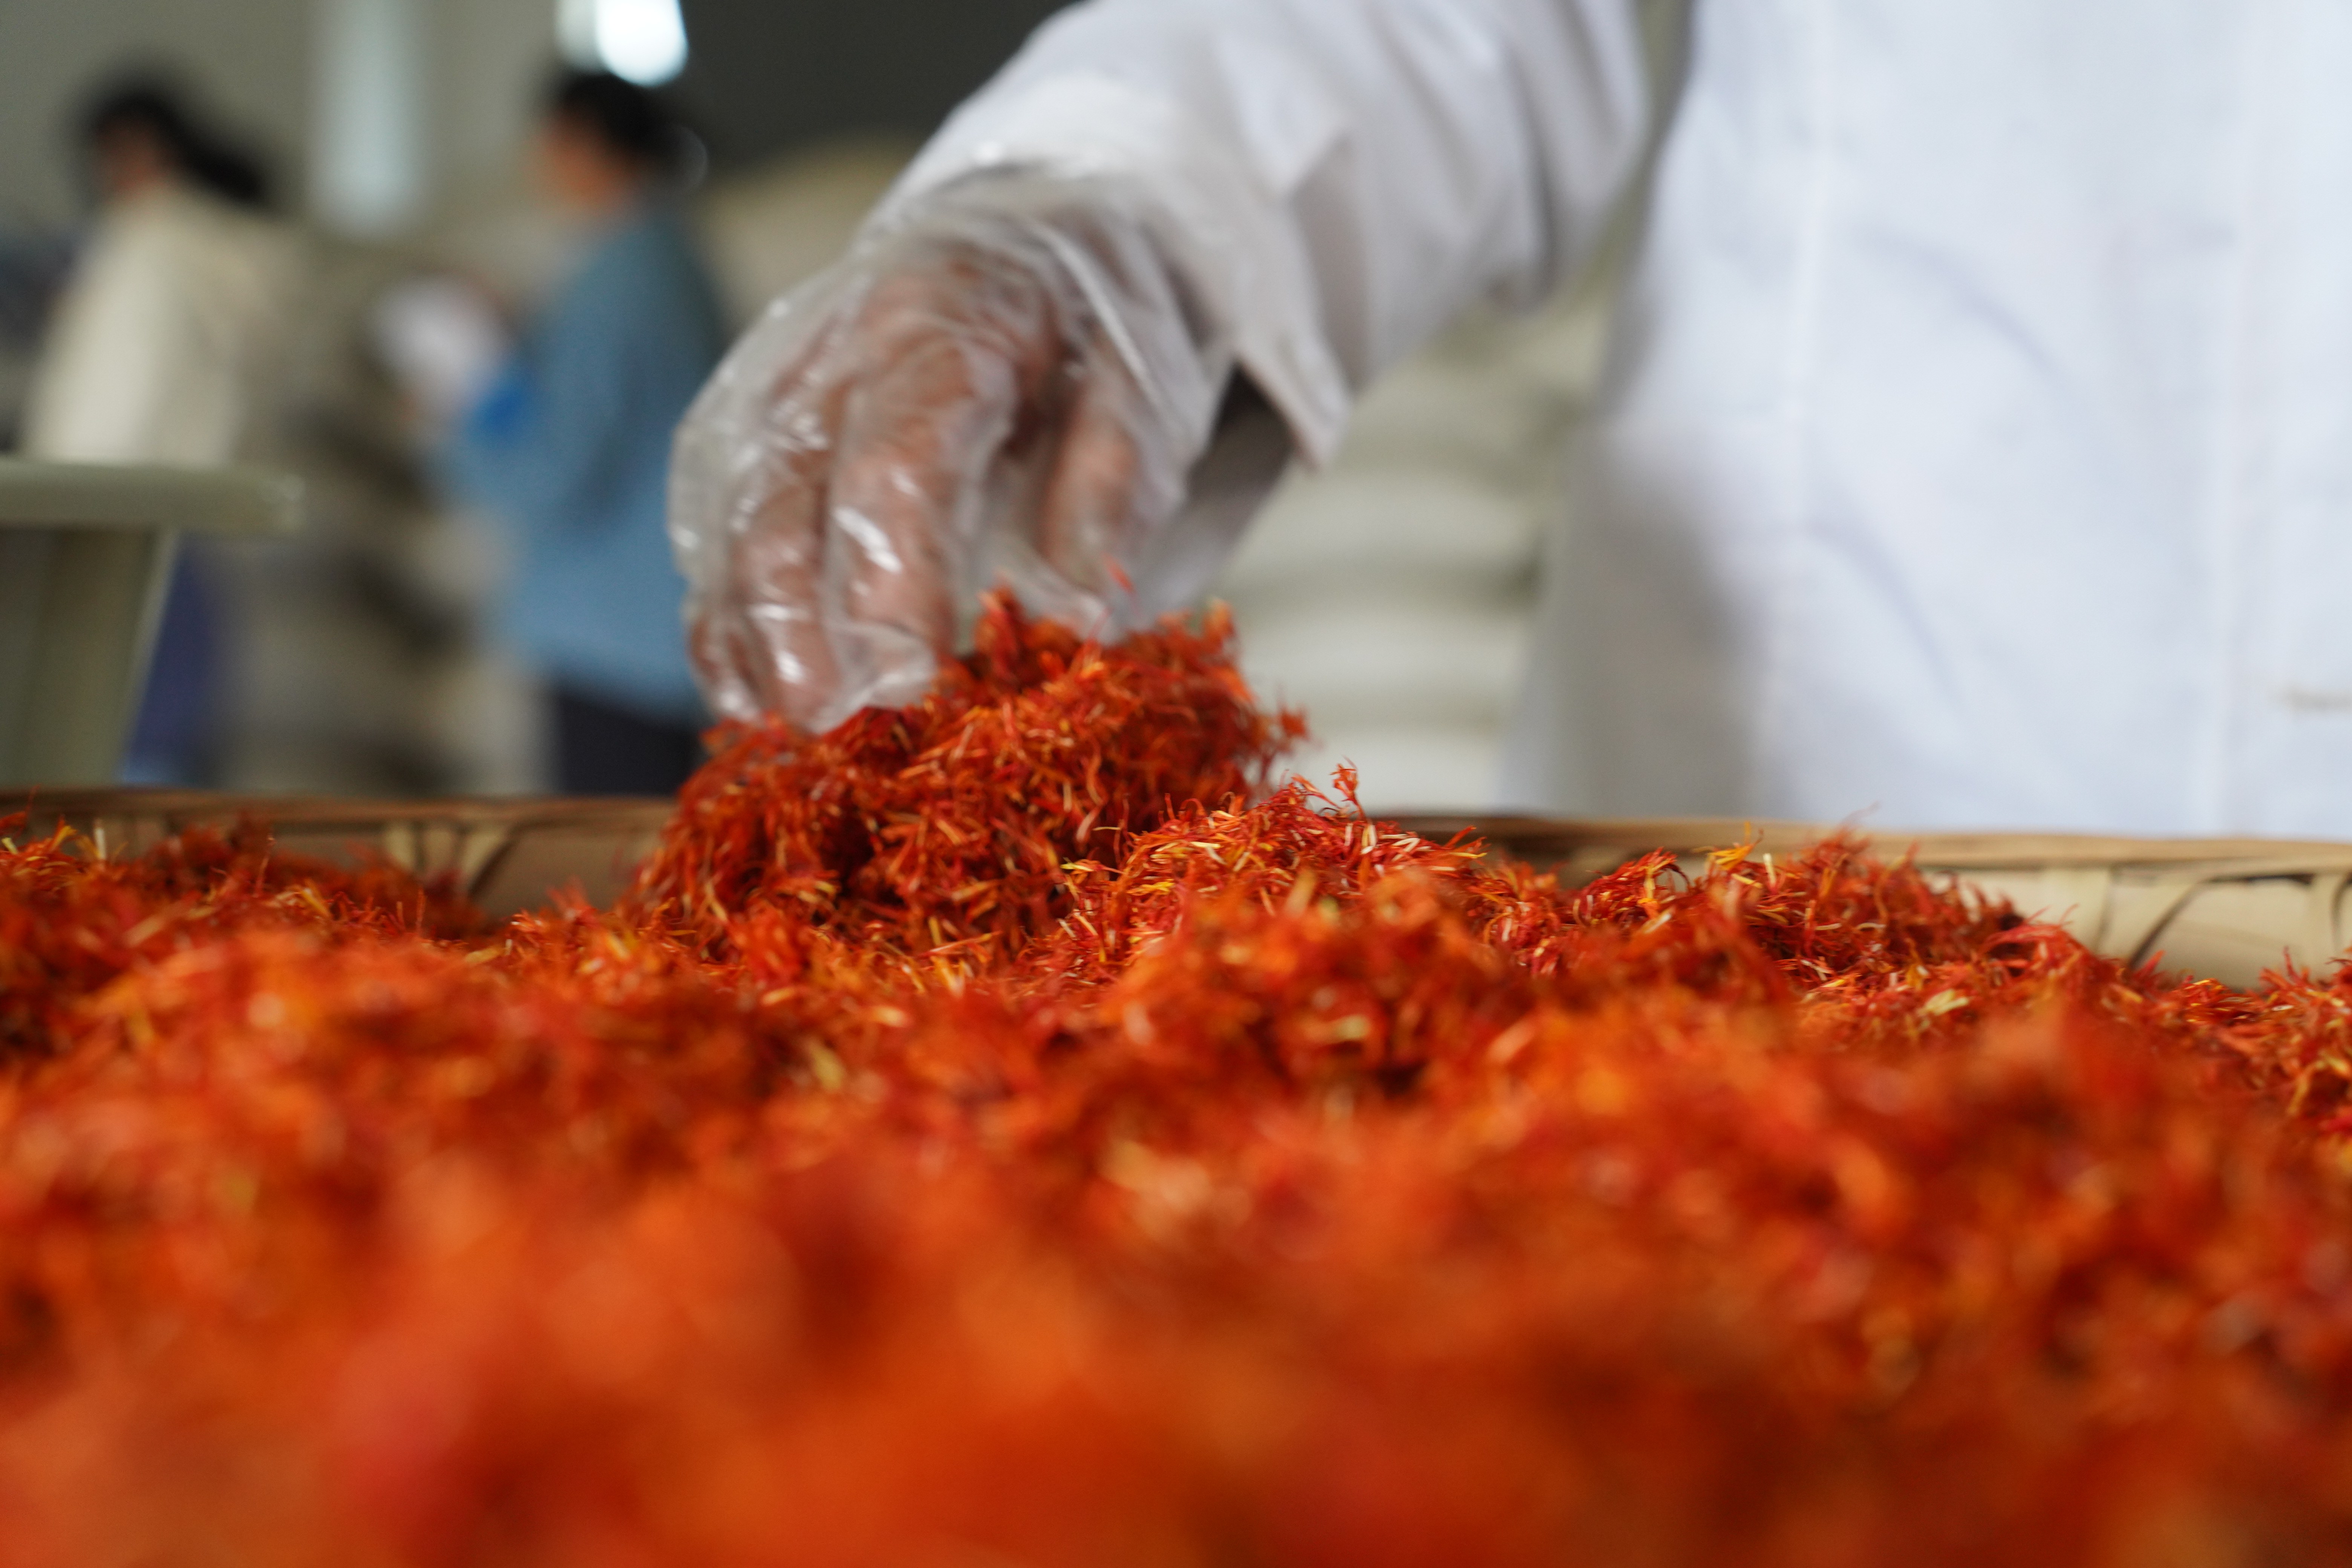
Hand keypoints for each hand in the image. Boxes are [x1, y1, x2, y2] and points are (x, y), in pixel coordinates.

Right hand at [670, 178, 1231, 731]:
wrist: (1024, 228)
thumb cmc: (1092, 321)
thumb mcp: (1145, 383)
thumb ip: (1113, 489)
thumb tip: (1080, 613)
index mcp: (940, 325)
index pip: (893, 466)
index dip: (889, 584)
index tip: (906, 686)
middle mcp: (831, 348)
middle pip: (782, 500)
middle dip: (793, 625)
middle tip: (826, 727)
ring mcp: (772, 383)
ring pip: (727, 517)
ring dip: (745, 630)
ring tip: (777, 727)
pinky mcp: (744, 419)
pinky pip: (711, 522)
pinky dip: (719, 609)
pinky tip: (742, 687)